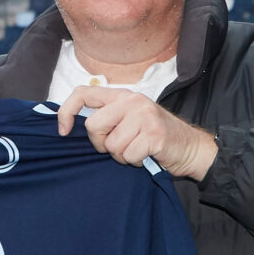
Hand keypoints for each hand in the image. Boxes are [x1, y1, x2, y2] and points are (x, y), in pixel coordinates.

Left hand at [55, 85, 217, 179]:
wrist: (190, 148)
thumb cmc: (154, 137)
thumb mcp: (129, 119)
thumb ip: (107, 117)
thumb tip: (71, 126)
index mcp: (122, 96)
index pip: (83, 93)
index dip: (66, 112)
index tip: (63, 131)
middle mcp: (132, 101)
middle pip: (93, 126)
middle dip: (101, 144)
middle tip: (119, 146)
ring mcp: (144, 116)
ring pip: (111, 145)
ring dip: (121, 156)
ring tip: (137, 150)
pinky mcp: (154, 134)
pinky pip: (128, 155)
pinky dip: (135, 162)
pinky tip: (146, 155)